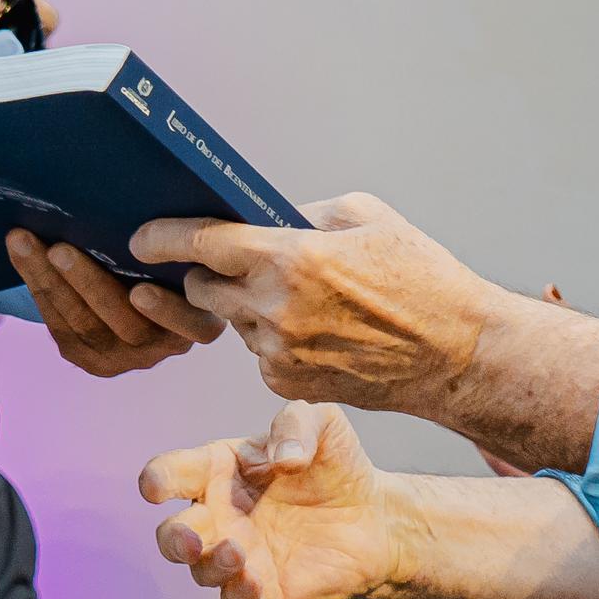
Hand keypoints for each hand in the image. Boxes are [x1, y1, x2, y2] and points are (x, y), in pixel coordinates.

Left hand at [8, 229, 222, 376]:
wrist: (141, 285)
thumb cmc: (172, 259)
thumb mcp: (187, 253)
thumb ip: (179, 242)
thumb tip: (152, 203)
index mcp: (201, 321)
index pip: (192, 324)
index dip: (165, 311)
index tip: (139, 292)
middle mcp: (164, 346)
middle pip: (123, 320)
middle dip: (86, 283)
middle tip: (58, 249)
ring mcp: (125, 358)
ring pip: (83, 324)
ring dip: (48, 280)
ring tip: (23, 242)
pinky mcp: (91, 359)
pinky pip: (61, 326)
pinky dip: (39, 287)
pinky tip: (22, 255)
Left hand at [134, 193, 502, 414]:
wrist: (457, 355)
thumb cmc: (421, 277)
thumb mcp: (367, 217)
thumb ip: (303, 213)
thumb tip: (263, 217)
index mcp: (292, 258)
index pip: (203, 243)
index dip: (163, 237)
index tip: (140, 237)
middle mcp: (275, 309)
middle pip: (203, 287)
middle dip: (204, 273)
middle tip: (221, 263)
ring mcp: (278, 353)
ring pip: (233, 323)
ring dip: (246, 308)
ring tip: (296, 298)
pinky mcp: (287, 385)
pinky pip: (258, 354)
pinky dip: (271, 340)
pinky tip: (313, 331)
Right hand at [143, 403, 417, 598]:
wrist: (374, 519)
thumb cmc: (337, 466)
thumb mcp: (324, 425)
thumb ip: (298, 423)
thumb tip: (283, 458)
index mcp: (218, 470)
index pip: (171, 473)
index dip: (156, 480)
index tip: (157, 488)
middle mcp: (219, 515)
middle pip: (172, 534)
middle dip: (173, 538)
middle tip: (192, 538)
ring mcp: (237, 555)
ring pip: (199, 569)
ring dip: (210, 564)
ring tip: (238, 553)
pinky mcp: (261, 590)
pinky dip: (236, 593)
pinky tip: (254, 582)